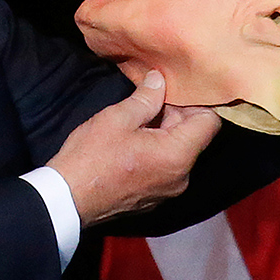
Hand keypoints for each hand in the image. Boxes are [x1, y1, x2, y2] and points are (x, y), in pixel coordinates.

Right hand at [46, 70, 220, 226]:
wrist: (69, 199)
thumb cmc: (92, 156)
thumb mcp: (118, 118)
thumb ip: (146, 97)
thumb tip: (160, 80)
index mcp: (178, 155)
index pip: (210, 122)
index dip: (196, 101)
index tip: (173, 90)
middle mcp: (182, 176)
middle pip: (195, 137)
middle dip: (176, 116)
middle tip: (147, 102)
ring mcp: (169, 191)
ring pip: (179, 152)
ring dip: (164, 134)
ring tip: (135, 122)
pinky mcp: (155, 199)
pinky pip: (167, 168)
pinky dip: (157, 152)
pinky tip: (131, 145)